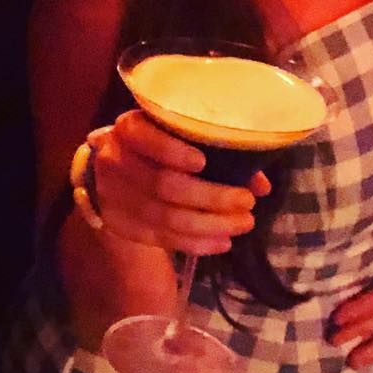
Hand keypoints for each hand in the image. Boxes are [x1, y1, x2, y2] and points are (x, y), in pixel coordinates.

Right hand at [89, 110, 268, 256]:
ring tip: (242, 223)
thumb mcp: (177, 138)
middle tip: (246, 202)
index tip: (203, 162)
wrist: (115, 172)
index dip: (172, 151)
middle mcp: (114, 160)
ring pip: (164, 217)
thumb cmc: (158, 148)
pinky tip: (221, 241)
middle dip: (210, 196)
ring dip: (209, 224)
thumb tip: (260, 185)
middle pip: (162, 184)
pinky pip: (159, 238)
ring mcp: (112, 195)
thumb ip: (216, 152)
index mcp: (129, 129)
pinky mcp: (119, 224)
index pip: (144, 138)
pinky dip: (195, 243)